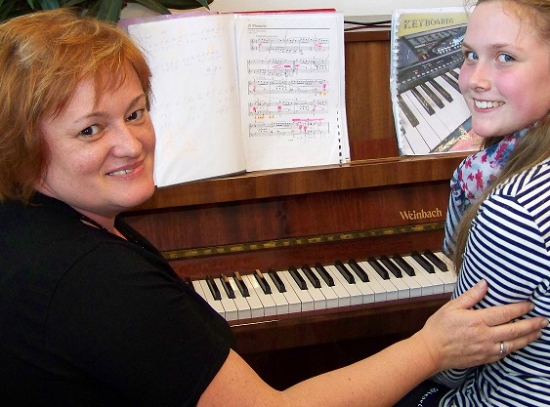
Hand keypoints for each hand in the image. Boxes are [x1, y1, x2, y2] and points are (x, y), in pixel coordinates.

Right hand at [414, 279, 547, 371]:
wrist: (431, 351)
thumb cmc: (439, 327)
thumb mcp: (451, 307)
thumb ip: (470, 296)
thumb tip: (484, 284)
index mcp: (477, 320)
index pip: (504, 313)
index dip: (520, 308)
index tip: (530, 305)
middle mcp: (485, 336)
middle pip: (514, 329)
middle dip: (531, 324)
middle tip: (544, 320)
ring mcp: (486, 349)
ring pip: (514, 344)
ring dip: (528, 337)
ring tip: (538, 332)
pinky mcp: (485, 358)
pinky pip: (505, 354)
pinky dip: (515, 348)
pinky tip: (520, 344)